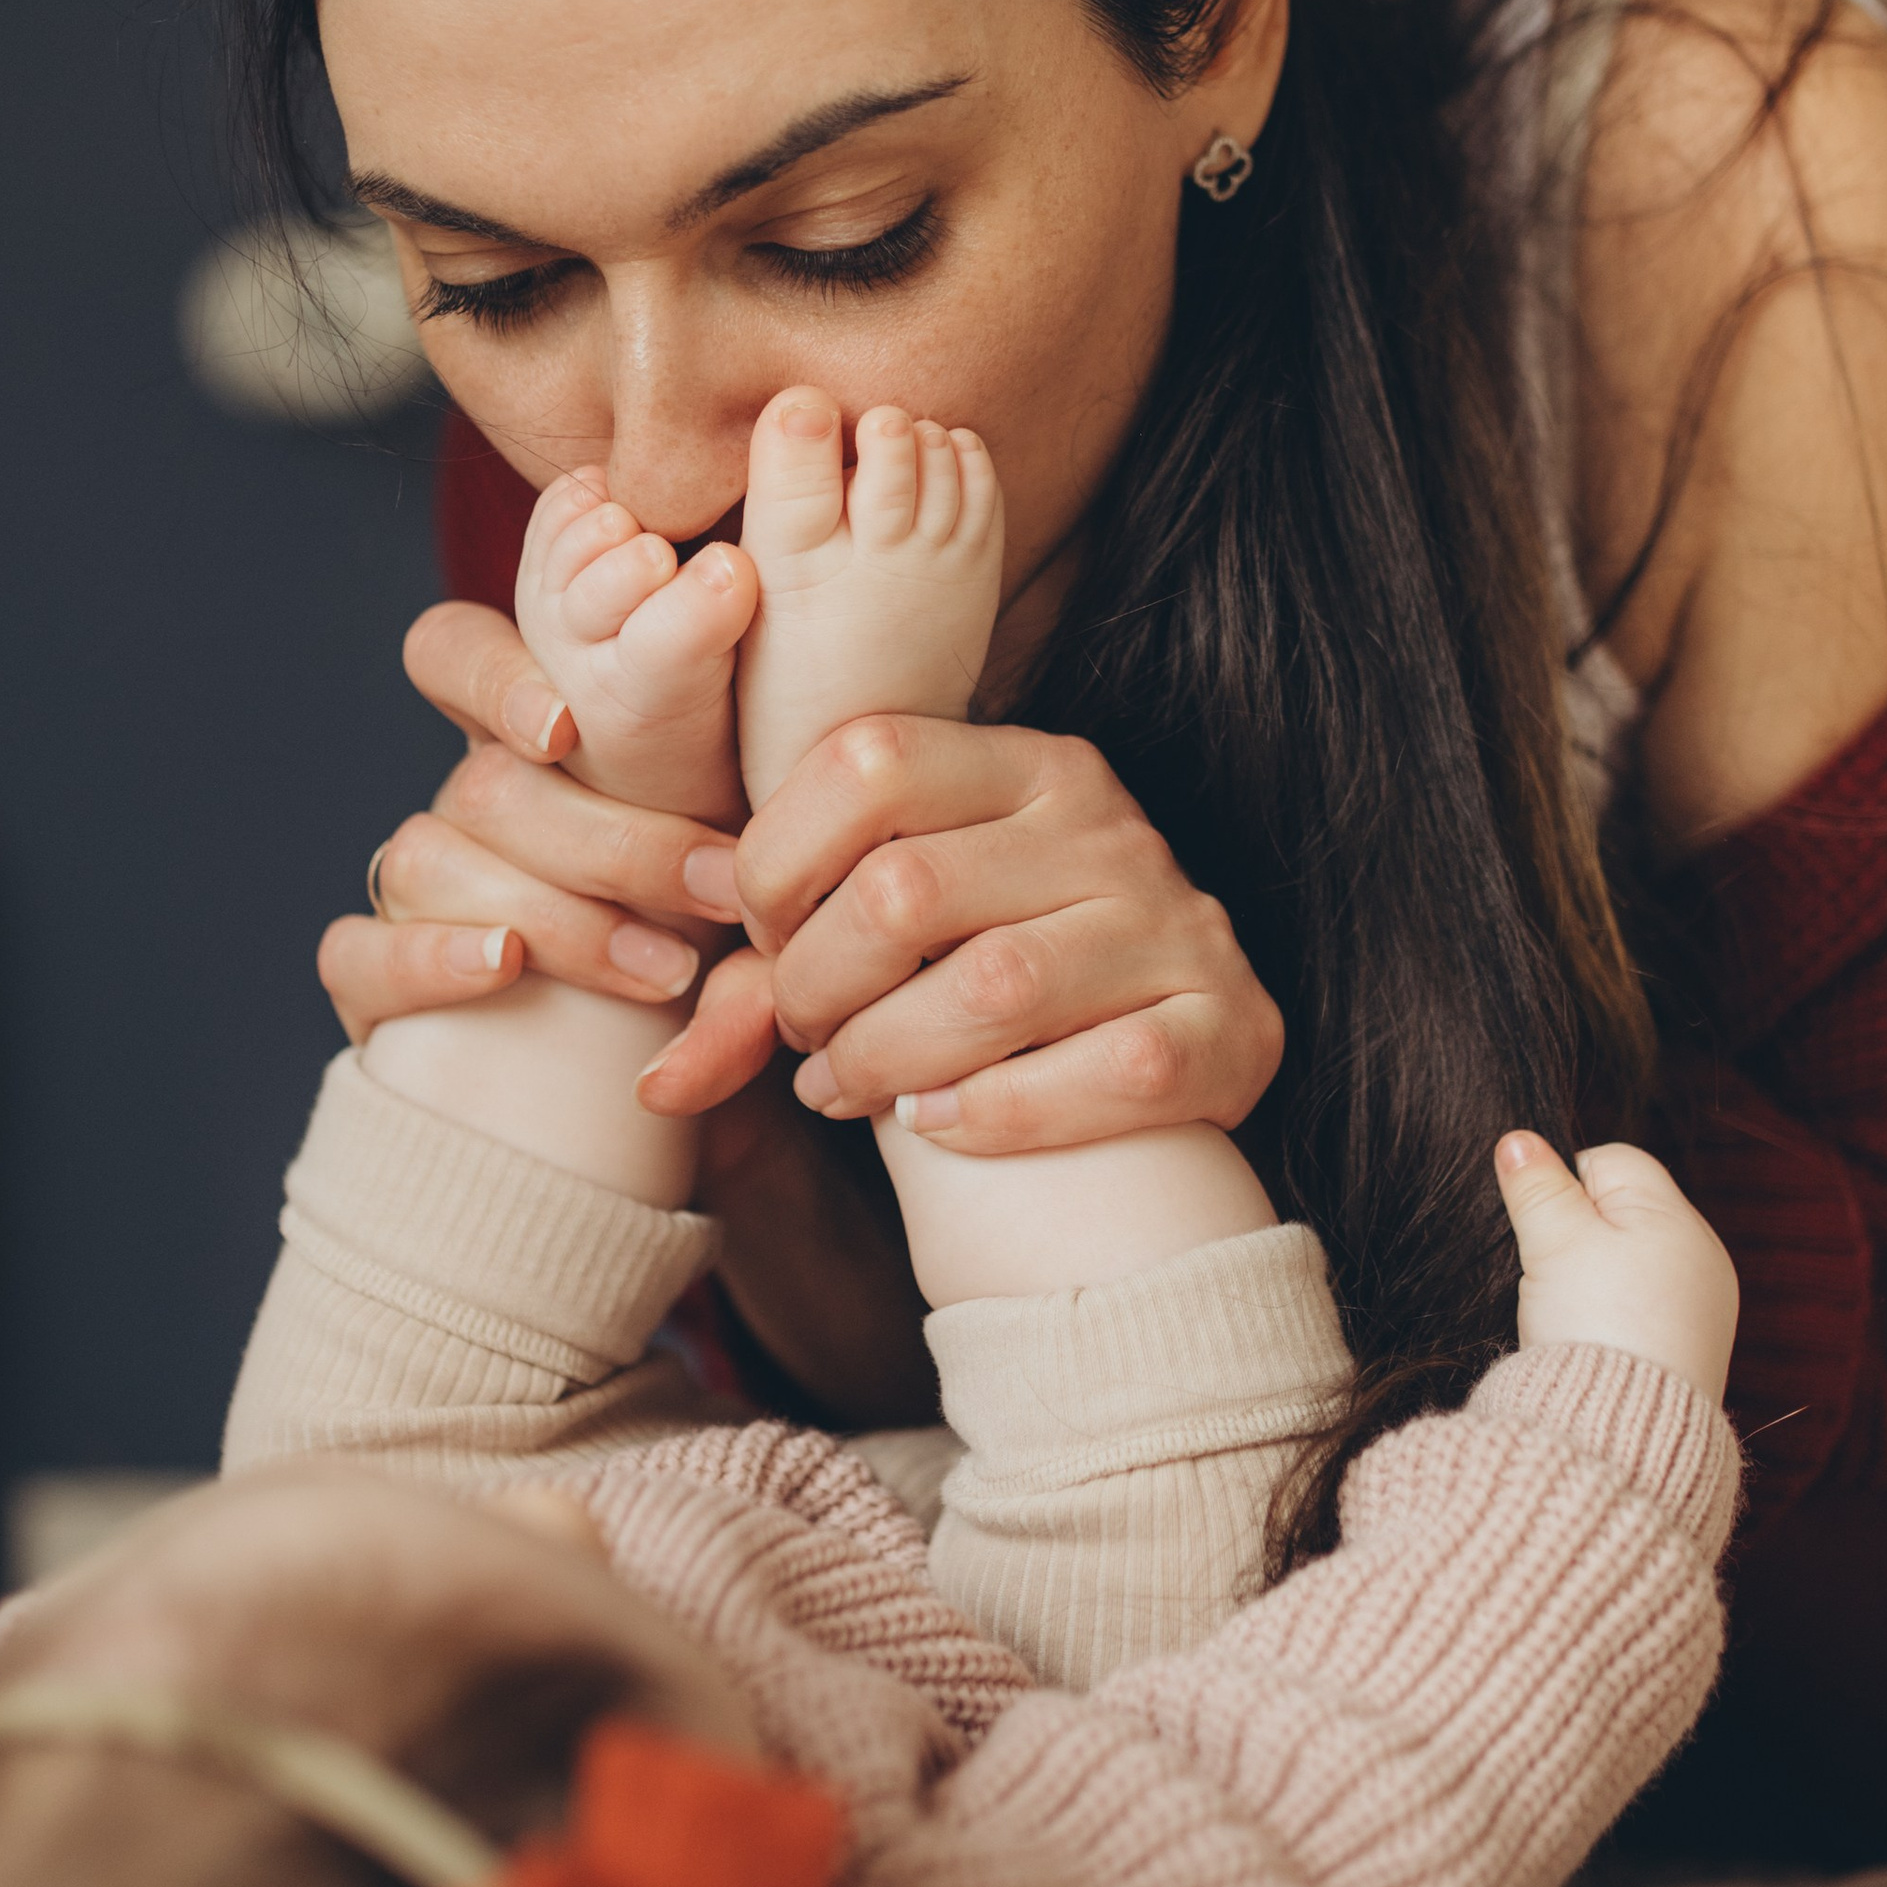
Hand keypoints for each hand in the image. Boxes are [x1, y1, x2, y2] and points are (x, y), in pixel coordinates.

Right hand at [317, 601, 747, 1044]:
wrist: (693, 1101)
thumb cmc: (728, 953)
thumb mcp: (755, 886)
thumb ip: (754, 839)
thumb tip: (753, 760)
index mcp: (538, 745)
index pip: (456, 654)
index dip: (492, 677)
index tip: (567, 729)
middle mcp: (466, 806)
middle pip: (488, 787)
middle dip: (617, 846)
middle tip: (720, 894)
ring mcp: (414, 892)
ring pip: (431, 860)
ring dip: (562, 917)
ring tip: (666, 972)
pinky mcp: (374, 983)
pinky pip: (358, 952)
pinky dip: (428, 957)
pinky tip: (503, 968)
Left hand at [644, 712, 1285, 1152]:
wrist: (1175, 1050)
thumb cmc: (994, 976)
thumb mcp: (895, 936)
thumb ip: (772, 979)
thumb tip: (658, 1081)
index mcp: (1025, 761)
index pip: (867, 759)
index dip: (779, 862)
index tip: (766, 937)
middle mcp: (1107, 825)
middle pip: (906, 889)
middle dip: (815, 986)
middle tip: (804, 1038)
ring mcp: (1177, 923)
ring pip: (992, 988)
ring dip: (883, 1060)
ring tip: (847, 1089)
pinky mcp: (1229, 1026)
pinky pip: (1105, 1071)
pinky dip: (999, 1113)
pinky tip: (940, 1127)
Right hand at [1494, 1133, 1737, 1403]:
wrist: (1621, 1429)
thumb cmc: (1594, 1326)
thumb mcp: (1553, 1241)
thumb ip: (1536, 1185)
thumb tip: (1519, 1141)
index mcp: (1675, 1219)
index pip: (1610, 1161)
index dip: (1562, 1185)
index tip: (1544, 1229)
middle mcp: (1700, 1258)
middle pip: (1620, 1214)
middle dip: (1577, 1234)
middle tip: (1555, 1272)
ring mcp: (1699, 1309)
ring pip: (1626, 1264)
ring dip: (1592, 1278)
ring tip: (1573, 1312)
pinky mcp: (1687, 1353)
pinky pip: (1640, 1310)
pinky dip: (1611, 1318)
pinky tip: (1592, 1340)